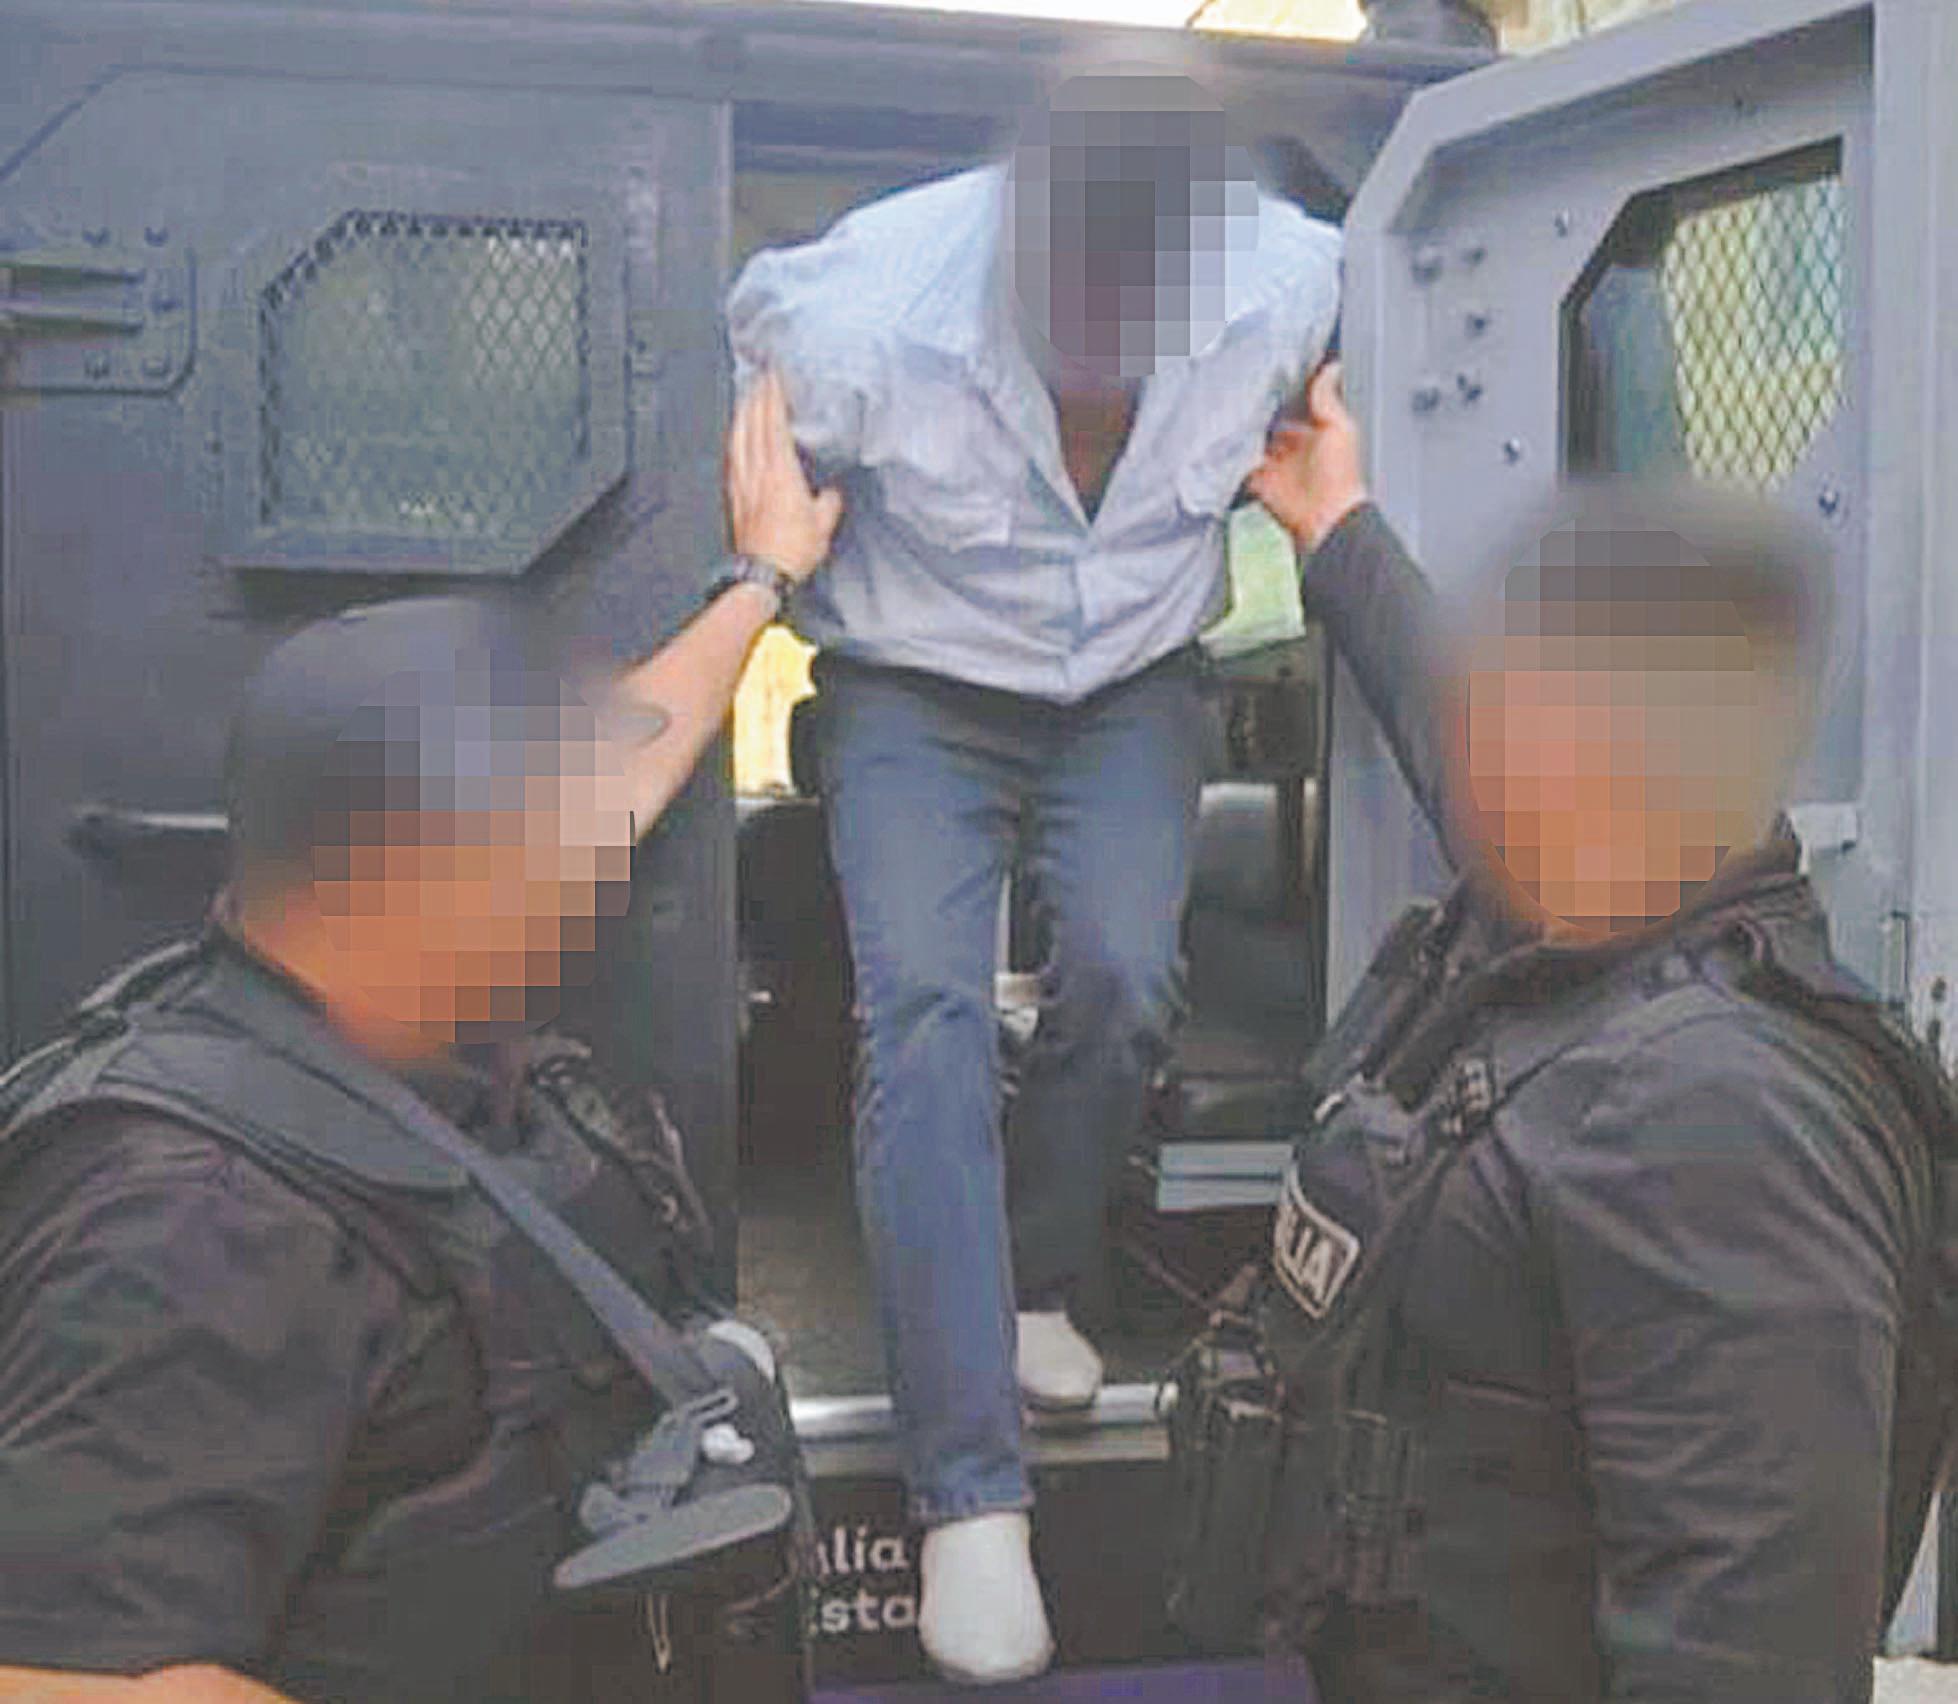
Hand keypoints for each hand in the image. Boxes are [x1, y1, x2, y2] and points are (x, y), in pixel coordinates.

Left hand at [725, 367, 843, 582]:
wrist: (761, 574)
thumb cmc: (791, 552)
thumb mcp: (823, 525)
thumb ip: (828, 502)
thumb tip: (830, 493)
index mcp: (781, 473)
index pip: (774, 424)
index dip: (773, 397)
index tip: (774, 377)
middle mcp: (757, 473)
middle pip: (751, 424)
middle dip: (756, 397)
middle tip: (760, 378)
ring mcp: (741, 483)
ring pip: (738, 438)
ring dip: (742, 414)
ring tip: (745, 398)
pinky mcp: (733, 496)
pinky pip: (731, 457)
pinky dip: (734, 439)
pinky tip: (734, 437)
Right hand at [1248, 361, 1370, 554]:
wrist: (1325, 517)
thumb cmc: (1339, 475)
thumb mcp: (1338, 427)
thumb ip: (1328, 399)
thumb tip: (1332, 367)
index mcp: (1313, 432)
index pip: (1292, 406)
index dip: (1280, 392)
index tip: (1266, 374)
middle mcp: (1292, 447)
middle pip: (1268, 422)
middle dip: (1256, 411)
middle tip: (1242, 392)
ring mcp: (1273, 465)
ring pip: (1251, 441)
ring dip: (1242, 431)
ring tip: (1230, 412)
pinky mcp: (1257, 481)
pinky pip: (1239, 465)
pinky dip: (1232, 456)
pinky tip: (1224, 441)